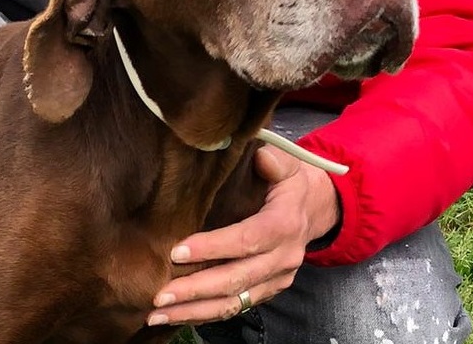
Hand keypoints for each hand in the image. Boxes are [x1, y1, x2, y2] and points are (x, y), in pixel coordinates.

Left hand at [147, 145, 339, 325]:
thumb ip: (276, 160)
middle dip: (195, 290)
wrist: (315, 208)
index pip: (246, 239)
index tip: (177, 252)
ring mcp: (277, 278)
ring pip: (234, 301)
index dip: (212, 248)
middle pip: (236, 279)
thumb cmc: (290, 182)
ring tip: (158, 315)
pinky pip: (236, 307)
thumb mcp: (289, 164)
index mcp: (284, 224)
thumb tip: (263, 157)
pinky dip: (206, 314)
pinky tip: (177, 315)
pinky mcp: (268, 290)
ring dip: (195, 310)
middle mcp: (283, 257)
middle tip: (159, 295)